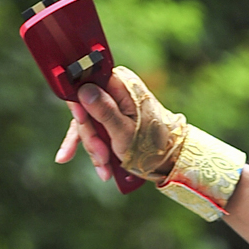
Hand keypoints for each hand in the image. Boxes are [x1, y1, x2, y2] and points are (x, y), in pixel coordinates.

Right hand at [55, 66, 186, 182]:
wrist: (170, 159)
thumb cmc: (151, 146)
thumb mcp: (124, 131)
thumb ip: (104, 110)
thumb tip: (84, 89)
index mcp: (122, 85)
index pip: (87, 83)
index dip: (79, 102)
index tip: (81, 118)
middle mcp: (117, 91)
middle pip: (85, 107)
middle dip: (91, 135)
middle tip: (101, 154)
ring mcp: (114, 105)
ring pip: (89, 122)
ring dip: (94, 146)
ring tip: (105, 165)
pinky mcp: (112, 119)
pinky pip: (94, 129)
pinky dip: (93, 147)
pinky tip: (79, 159)